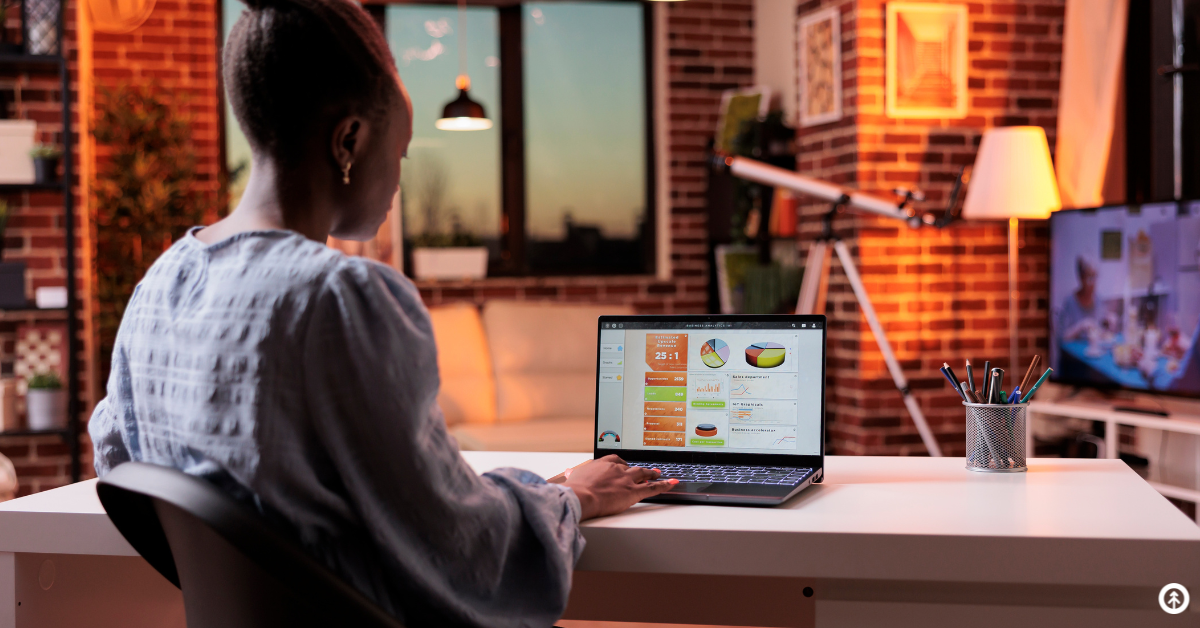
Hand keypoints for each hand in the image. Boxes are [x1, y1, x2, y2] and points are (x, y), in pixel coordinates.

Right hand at [563, 455, 677, 519]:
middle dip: (638, 469)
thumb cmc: (575, 489)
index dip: (622, 464)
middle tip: (644, 470)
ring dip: (651, 474)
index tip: (623, 465)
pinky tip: (672, 483)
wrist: (581, 496)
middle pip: (631, 466)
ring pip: (643, 474)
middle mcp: (616, 469)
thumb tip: (570, 474)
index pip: (615, 460)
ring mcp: (626, 479)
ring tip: (658, 474)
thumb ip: (575, 475)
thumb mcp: (573, 478)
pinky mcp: (633, 492)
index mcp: (602, 464)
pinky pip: (652, 488)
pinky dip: (664, 485)